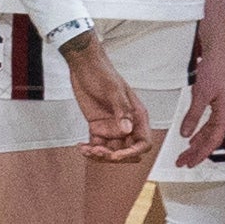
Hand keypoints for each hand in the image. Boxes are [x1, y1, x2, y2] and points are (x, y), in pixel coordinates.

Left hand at [63, 37, 152, 165]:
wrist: (84, 67)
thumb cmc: (102, 73)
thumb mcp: (113, 90)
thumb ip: (122, 110)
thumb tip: (127, 129)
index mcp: (137, 116)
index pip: (143, 142)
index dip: (132, 152)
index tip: (117, 155)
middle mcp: (126, 124)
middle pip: (127, 151)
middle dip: (113, 156)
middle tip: (98, 150)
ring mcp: (112, 127)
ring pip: (111, 151)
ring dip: (99, 155)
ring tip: (87, 149)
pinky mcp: (97, 128)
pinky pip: (96, 146)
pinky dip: (89, 150)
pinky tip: (81, 147)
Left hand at [176, 33, 224, 166]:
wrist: (222, 52)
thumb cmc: (216, 69)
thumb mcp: (200, 94)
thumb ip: (193, 116)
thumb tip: (186, 133)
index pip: (212, 141)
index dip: (200, 154)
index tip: (188, 163)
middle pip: (212, 139)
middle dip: (197, 151)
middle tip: (183, 161)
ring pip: (212, 132)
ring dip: (199, 143)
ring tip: (186, 153)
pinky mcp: (222, 103)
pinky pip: (212, 123)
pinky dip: (202, 131)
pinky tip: (194, 136)